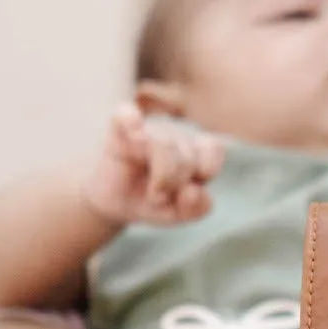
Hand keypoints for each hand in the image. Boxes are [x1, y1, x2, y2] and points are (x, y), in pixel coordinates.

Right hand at [81, 103, 222, 228]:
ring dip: (162, 178)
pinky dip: (131, 121)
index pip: (212, 148)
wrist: (115, 205)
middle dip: (178, 185)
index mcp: (193, 148)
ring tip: (153, 194)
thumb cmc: (151, 203)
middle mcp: (172, 135)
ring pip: (163, 145)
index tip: (192, 188)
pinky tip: (134, 134)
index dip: (206, 171)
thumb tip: (194, 191)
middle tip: (163, 199)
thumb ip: (196, 208)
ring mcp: (146, 130)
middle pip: (188, 156)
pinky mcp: (119, 130)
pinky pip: (126, 114)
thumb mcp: (178, 214)